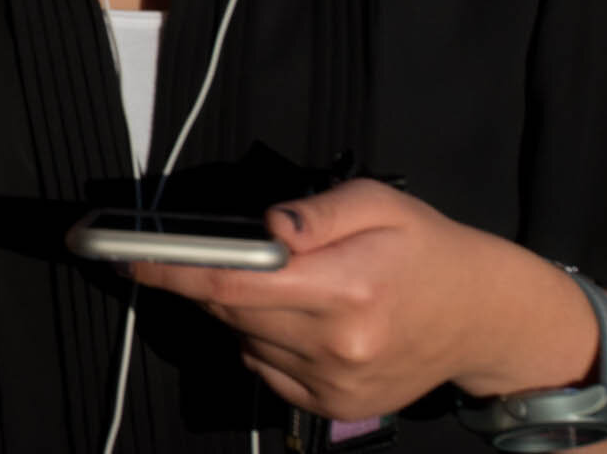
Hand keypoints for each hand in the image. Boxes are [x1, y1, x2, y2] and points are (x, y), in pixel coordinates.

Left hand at [133, 179, 595, 421]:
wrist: (483, 316)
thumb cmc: (426, 248)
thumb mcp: (378, 202)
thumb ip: (316, 211)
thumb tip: (266, 227)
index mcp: (347, 287)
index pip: (233, 281)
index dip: (169, 269)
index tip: (122, 257)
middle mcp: (339, 344)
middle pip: (229, 309)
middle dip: (206, 276)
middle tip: (221, 250)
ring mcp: (336, 382)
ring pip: (242, 337)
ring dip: (241, 307)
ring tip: (293, 282)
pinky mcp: (333, 404)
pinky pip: (263, 366)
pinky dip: (262, 338)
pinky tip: (302, 317)